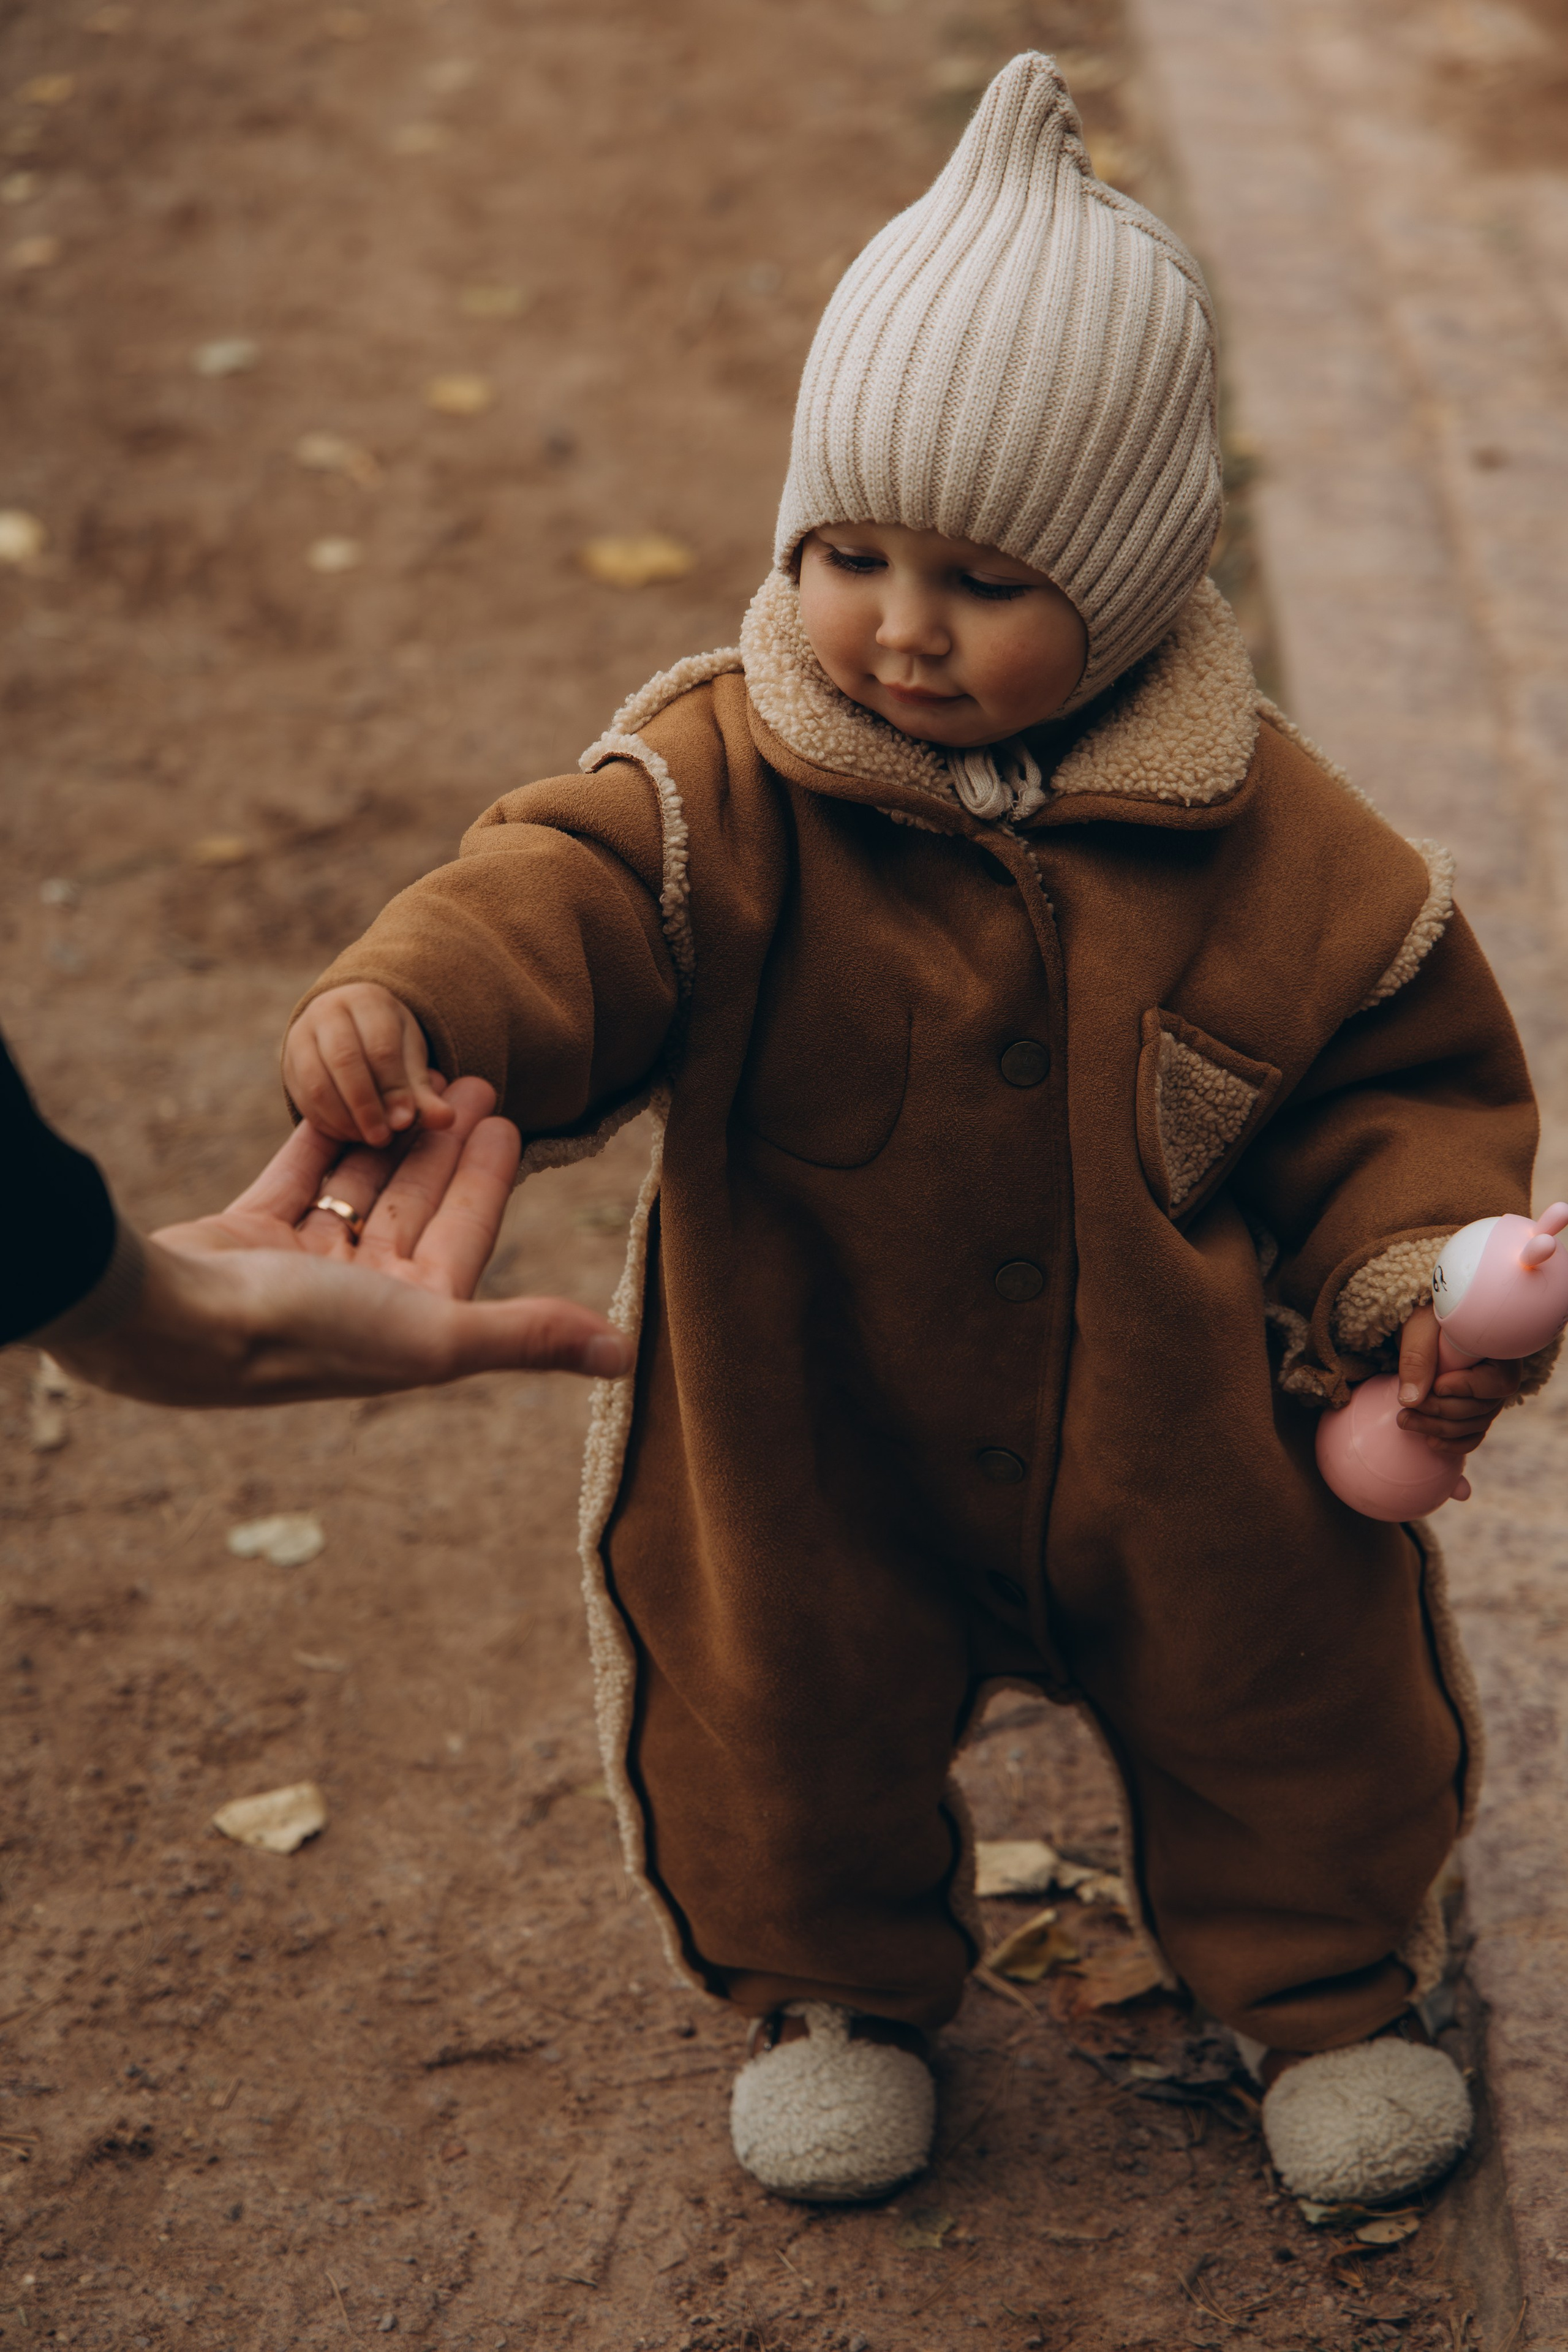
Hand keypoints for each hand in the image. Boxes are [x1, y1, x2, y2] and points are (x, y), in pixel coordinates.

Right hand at [45, 1076, 632, 1406]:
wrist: (168, 1321)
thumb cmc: (306, 1334)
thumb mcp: (433, 1334)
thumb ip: (527, 1337)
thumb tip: (627, 1356)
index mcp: (405, 1325)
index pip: (463, 1237)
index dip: (488, 1181)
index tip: (510, 1119)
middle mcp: (355, 1301)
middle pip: (414, 1206)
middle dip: (444, 1148)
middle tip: (474, 1079)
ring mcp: (297, 1269)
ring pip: (358, 1187)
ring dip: (389, 1136)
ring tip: (416, 1076)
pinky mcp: (245, 1237)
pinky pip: (295, 1176)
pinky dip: (321, 1137)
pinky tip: (345, 1098)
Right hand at [283, 981, 454, 1146]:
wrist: (349, 1026)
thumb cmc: (388, 1043)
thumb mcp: (411, 1058)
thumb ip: (425, 1090)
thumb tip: (445, 1120)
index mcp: (367, 1000)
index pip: (380, 1046)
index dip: (393, 1088)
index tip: (406, 1122)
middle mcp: (327, 1011)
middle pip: (344, 1060)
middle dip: (365, 1105)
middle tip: (383, 1138)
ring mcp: (301, 1036)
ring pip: (316, 1081)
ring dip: (343, 1118)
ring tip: (368, 1139)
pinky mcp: (287, 1064)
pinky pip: (302, 1098)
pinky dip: (326, 1122)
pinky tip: (349, 1135)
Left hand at [1394, 1301, 1521, 1455]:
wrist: (1425, 1320)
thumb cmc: (1426, 1314)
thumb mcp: (1420, 1327)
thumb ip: (1417, 1357)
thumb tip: (1411, 1400)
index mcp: (1499, 1350)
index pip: (1499, 1382)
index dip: (1469, 1389)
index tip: (1438, 1384)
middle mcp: (1500, 1375)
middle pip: (1483, 1408)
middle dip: (1442, 1413)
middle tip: (1406, 1411)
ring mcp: (1488, 1394)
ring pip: (1475, 1423)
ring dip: (1440, 1430)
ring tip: (1404, 1421)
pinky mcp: (1473, 1407)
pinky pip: (1473, 1434)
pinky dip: (1454, 1443)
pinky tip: (1430, 1443)